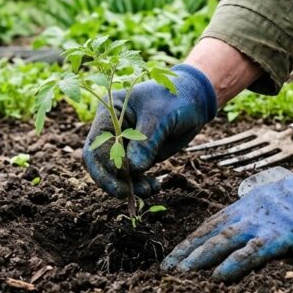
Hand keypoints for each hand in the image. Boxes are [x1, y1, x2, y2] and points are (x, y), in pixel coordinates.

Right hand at [83, 64, 216, 197]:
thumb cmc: (175, 99)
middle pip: (98, 160)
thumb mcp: (160, 117)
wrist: (194, 100)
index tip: (127, 174)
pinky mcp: (135, 155)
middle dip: (110, 179)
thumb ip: (146, 142)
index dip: (108, 161)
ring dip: (127, 185)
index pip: (98, 142)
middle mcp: (111, 129)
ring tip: (148, 190)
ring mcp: (122, 143)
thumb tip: (133, 169)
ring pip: (113, 172)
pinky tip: (152, 187)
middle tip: (126, 194)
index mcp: (109, 112)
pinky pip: (130, 175)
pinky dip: (138, 184)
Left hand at [161, 148, 292, 281]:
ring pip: (223, 242)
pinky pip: (253, 252)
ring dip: (199, 260)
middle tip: (164, 271)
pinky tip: (218, 277)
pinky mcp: (284, 235)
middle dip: (185, 253)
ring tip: (179, 277)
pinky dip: (233, 265)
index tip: (172, 256)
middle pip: (210, 233)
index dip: (190, 241)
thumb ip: (263, 214)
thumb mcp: (281, 200)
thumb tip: (251, 232)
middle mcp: (250, 211)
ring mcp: (266, 222)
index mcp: (249, 203)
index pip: (211, 224)